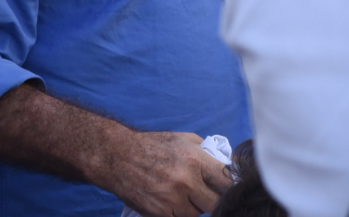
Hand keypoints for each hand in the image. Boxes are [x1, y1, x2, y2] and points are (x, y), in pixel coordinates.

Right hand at [102, 132, 232, 216]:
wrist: (118, 156)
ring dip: (193, 207)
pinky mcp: (160, 213)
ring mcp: (172, 199)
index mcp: (195, 160)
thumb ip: (207, 153)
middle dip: (213, 200)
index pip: (227, 182)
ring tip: (182, 193)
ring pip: (197, 214)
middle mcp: (186, 181)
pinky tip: (170, 200)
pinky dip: (178, 213)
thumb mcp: (183, 140)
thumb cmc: (152, 146)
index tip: (229, 189)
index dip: (230, 187)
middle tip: (206, 194)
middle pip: (216, 203)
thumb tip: (228, 164)